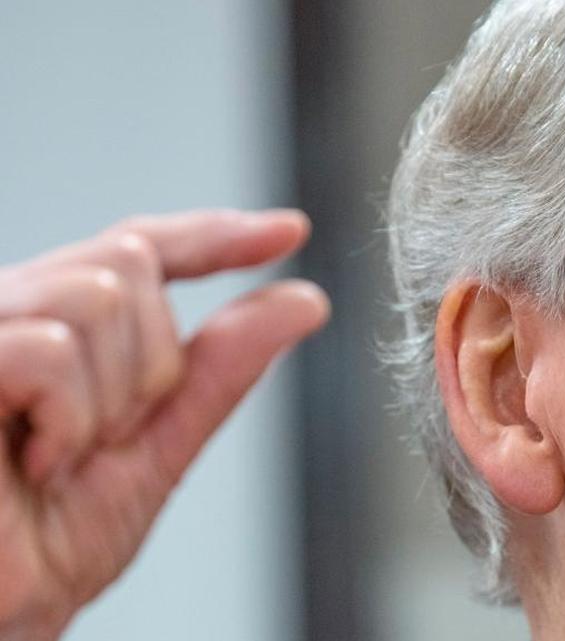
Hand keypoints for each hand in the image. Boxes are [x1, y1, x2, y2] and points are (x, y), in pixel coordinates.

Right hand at [0, 210, 328, 640]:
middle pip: (128, 264)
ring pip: (98, 296)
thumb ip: (220, 370)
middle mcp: (10, 312)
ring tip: (63, 459)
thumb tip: (301, 300)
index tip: (290, 231)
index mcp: (52, 325)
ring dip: (112, 398)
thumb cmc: (44, 545)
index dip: (215, 234)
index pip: (140, 246)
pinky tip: (38, 463)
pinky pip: (47, 349)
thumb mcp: (157, 448)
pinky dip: (68, 418)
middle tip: (110, 441)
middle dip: (153, 361)